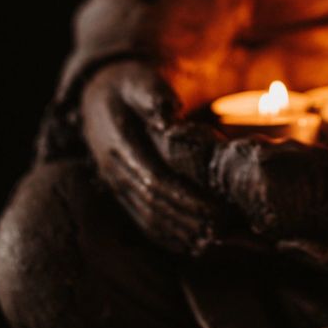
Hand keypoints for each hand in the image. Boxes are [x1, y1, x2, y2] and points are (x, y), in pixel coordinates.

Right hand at [82, 60, 223, 254]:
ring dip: (183, 236)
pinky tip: (198, 246)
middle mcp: (116, 173)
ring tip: (219, 243)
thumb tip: (168, 113)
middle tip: (227, 233)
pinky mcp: (126, 196)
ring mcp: (119, 188)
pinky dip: (172, 238)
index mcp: (119, 146)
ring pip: (150, 222)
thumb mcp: (137, 80)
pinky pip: (146, 224)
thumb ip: (151, 94)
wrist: (100, 97)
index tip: (217, 212)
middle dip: (191, 223)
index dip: (186, 199)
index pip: (154, 181)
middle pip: (155, 208)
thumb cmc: (127, 85)